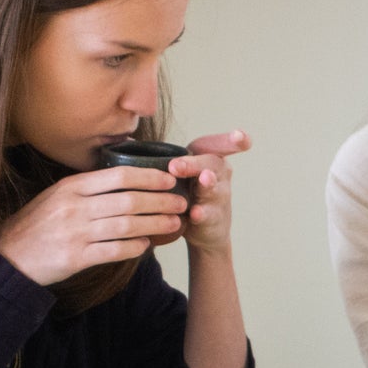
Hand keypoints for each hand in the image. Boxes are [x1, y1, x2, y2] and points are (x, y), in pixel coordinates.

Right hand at [0, 167, 188, 286]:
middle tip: (181, 202)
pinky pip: (114, 250)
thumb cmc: (36, 225)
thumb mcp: (56, 196)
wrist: (7, 258)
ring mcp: (75, 233)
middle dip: (161, 201)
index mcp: (71, 187)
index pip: (119, 176)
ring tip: (174, 223)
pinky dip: (134, 246)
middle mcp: (74, 207)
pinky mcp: (75, 258)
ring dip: (155, 224)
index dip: (149, 176)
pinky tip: (147, 244)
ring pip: (126, 225)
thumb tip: (127, 178)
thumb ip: (87, 187)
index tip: (169, 179)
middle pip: (129, 200)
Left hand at [166, 129, 249, 254]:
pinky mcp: (216, 218)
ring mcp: (220, 197)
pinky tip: (196, 214)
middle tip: (176, 165)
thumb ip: (159, 157)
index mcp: (209, 159)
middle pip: (212, 163)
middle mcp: (220, 175)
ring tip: (204, 180)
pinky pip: (210, 214)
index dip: (232, 140)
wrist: (203, 230)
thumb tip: (125, 138)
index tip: (241, 137)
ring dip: (208, 184)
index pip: (221, 145)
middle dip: (195, 163)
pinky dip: (203, 213)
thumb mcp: (180, 173)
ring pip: (216, 188)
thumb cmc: (187, 192)